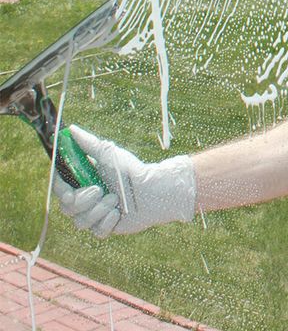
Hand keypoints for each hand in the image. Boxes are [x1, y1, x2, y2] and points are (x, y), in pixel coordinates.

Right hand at [53, 125, 195, 236]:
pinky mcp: (106, 228)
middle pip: (67, 208)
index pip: (60, 188)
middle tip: (100, 189)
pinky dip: (108, 222)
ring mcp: (96, 215)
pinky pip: (96, 232)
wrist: (154, 191)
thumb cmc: (131, 170)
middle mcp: (88, 199)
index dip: (61, 190)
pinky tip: (119, 213)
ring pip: (80, 222)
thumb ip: (88, 143)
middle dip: (84, 199)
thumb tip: (71, 129)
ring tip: (116, 199)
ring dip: (99, 209)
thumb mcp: (108, 154)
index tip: (68, 190)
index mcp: (85, 181)